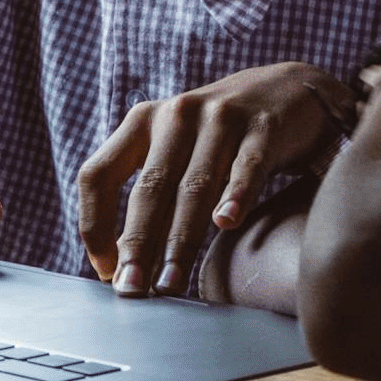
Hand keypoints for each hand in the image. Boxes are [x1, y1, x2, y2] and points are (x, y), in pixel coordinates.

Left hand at [76, 63, 357, 296]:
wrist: (286, 90)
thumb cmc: (220, 136)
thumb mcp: (177, 152)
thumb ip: (153, 194)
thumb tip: (124, 258)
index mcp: (143, 122)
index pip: (99, 173)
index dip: (93, 223)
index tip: (106, 270)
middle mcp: (176, 115)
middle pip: (150, 188)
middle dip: (138, 244)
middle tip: (131, 290)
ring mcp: (220, 118)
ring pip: (194, 186)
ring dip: (181, 240)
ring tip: (171, 283)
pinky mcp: (263, 127)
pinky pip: (246, 166)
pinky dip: (235, 194)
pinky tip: (226, 223)